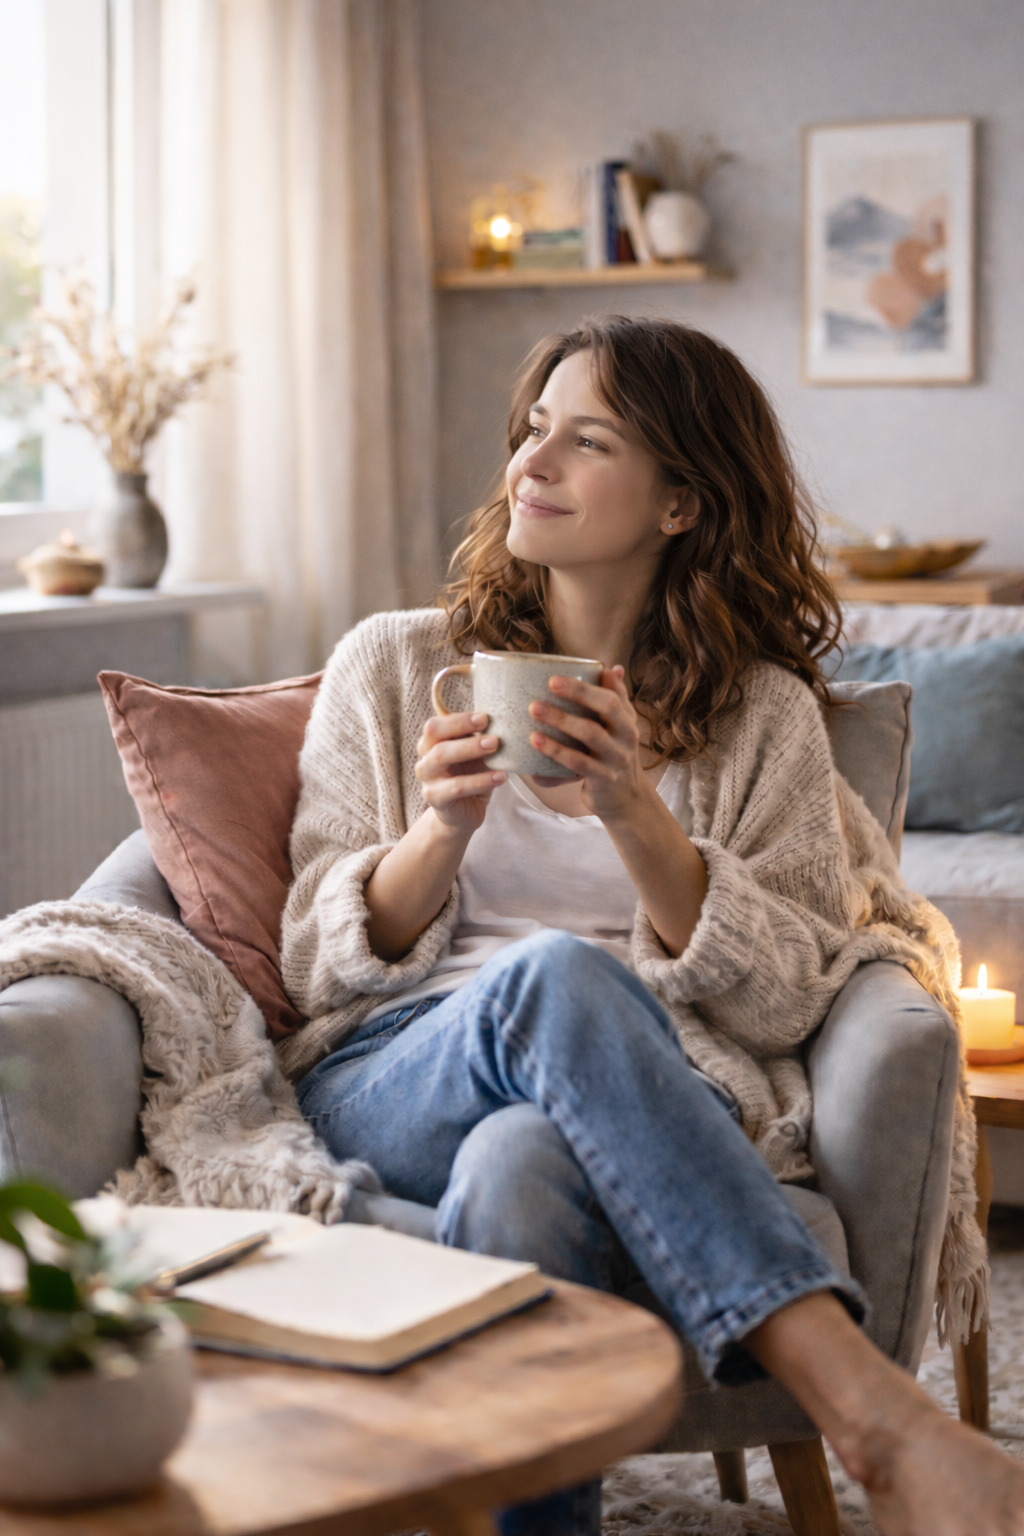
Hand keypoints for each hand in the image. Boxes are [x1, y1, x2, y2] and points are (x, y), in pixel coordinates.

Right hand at [415, 710, 505, 833]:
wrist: (465, 812)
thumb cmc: (471, 777)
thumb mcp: (476, 755)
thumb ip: (480, 738)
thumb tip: (503, 720)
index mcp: (431, 744)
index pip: (436, 725)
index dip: (459, 720)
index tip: (485, 717)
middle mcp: (425, 759)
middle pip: (436, 738)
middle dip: (463, 730)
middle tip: (492, 733)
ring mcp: (428, 780)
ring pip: (440, 758)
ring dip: (470, 750)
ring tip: (496, 748)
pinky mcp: (436, 799)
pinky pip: (457, 787)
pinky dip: (480, 780)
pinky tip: (500, 777)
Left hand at [528, 666, 652, 824]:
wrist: (625, 800)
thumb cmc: (613, 757)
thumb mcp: (617, 729)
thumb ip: (613, 701)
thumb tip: (612, 668)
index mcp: (627, 720)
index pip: (615, 693)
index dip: (594, 681)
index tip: (564, 673)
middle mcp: (627, 735)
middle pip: (608, 707)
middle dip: (580, 692)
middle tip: (550, 683)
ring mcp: (616, 757)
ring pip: (590, 733)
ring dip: (561, 719)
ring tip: (535, 709)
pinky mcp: (603, 778)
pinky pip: (578, 762)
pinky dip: (555, 751)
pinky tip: (535, 741)